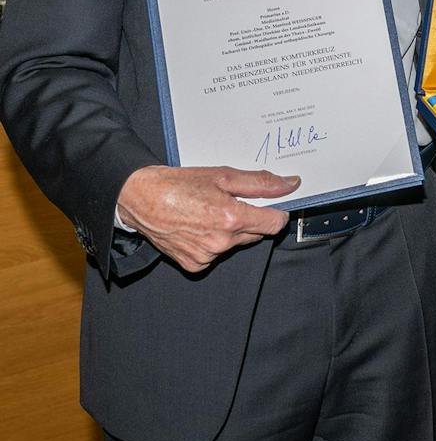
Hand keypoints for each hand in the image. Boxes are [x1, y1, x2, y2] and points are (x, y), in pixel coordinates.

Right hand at [116, 165, 299, 273]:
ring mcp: (207, 256)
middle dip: (251, 219)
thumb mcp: (223, 175)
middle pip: (256, 233)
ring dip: (232, 231)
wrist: (140, 198)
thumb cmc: (178, 184)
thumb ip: (261, 183)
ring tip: (210, 212)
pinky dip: (214, 242)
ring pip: (236, 243)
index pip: (274, 223)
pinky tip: (199, 227)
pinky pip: (217, 254)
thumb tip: (290, 184)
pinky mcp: (194, 264)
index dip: (276, 212)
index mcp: (231, 219)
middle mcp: (221, 242)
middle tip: (231, 202)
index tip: (272, 204)